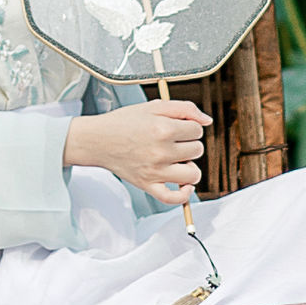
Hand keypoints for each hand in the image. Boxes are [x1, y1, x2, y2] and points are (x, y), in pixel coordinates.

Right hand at [65, 97, 207, 203]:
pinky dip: (184, 194)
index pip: (197, 130)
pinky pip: (173, 198)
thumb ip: (184, 108)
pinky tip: (184, 185)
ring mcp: (155, 171)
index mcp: (164, 128)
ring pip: (193, 174)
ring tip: (176, 159)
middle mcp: (161, 151)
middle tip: (171, 140)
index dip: (189, 126)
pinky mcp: (148, 185)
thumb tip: (207, 121)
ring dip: (189, 166)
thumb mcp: (154, 106)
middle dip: (188, 143)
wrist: (98, 140)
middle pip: (197, 150)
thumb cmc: (125, 122)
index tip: (176, 127)